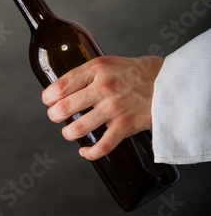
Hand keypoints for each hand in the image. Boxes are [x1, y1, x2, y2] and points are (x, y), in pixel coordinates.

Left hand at [42, 55, 163, 159]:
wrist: (168, 83)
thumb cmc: (137, 72)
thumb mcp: (109, 63)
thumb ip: (89, 74)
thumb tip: (65, 88)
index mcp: (97, 69)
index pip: (62, 84)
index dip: (49, 96)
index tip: (47, 100)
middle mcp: (103, 87)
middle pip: (65, 107)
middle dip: (55, 115)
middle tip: (56, 116)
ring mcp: (114, 108)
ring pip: (79, 128)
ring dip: (68, 133)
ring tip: (69, 131)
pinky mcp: (125, 126)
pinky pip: (101, 146)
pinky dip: (89, 153)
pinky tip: (84, 151)